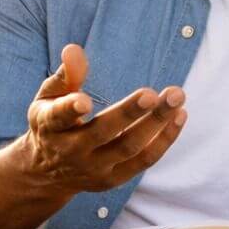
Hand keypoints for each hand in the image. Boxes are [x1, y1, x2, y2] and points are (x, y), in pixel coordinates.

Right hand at [18, 44, 186, 196]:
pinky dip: (164, 139)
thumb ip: (65, 75)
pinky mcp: (113, 179)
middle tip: (152, 93)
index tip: (86, 101)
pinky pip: (144, 161)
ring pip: (130, 147)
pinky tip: (180, 116)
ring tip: (177, 97)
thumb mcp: (48, 98)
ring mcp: (94, 168)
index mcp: (50, 127)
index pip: (58, 118)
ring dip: (157, 122)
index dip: (70, 109)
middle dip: (129, 112)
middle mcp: (71, 151)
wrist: (48, 173)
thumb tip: (73, 49)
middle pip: (103, 132)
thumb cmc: (52, 124)